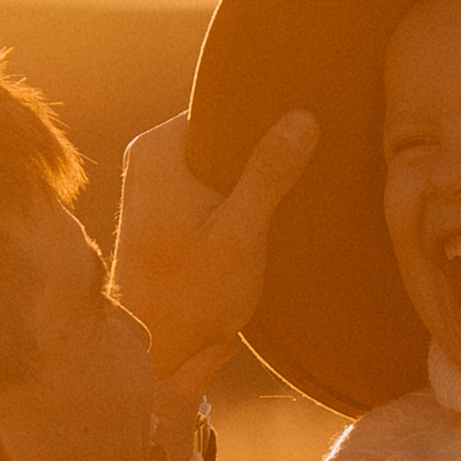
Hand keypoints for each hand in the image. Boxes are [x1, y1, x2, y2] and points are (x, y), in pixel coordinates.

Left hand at [114, 107, 317, 413]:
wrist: (156, 354)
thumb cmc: (190, 296)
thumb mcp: (240, 232)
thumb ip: (269, 172)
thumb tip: (303, 118)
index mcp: (158, 150)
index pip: (222, 106)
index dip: (264, 115)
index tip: (306, 123)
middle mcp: (152, 160)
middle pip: (224, 135)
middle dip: (263, 149)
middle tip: (308, 162)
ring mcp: (160, 188)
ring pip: (224, 165)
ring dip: (257, 179)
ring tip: (296, 188)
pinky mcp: (173, 216)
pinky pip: (217, 190)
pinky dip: (244, 200)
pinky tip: (275, 213)